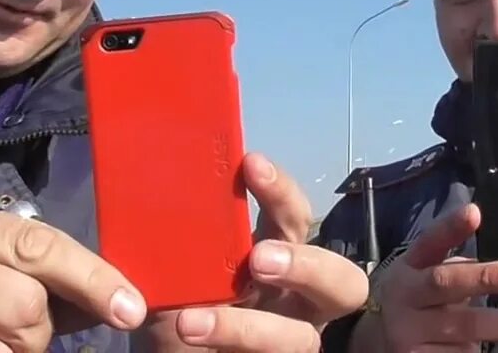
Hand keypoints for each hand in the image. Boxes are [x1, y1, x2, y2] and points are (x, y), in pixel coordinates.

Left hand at [135, 153, 366, 351]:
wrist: (163, 351)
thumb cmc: (175, 303)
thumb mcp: (173, 266)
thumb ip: (174, 239)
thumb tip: (153, 193)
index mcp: (281, 260)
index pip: (297, 219)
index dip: (283, 192)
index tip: (250, 164)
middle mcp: (297, 302)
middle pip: (343, 282)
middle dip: (306, 266)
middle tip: (259, 259)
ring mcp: (288, 342)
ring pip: (299, 340)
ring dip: (246, 328)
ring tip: (190, 322)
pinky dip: (229, 350)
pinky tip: (188, 338)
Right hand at [350, 203, 497, 352]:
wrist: (377, 344)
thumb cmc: (421, 302)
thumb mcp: (435, 277)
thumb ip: (476, 270)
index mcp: (412, 266)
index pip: (430, 242)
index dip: (450, 228)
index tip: (474, 213)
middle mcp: (407, 295)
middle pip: (447, 283)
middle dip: (486, 277)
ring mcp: (408, 332)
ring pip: (464, 326)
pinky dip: (485, 352)